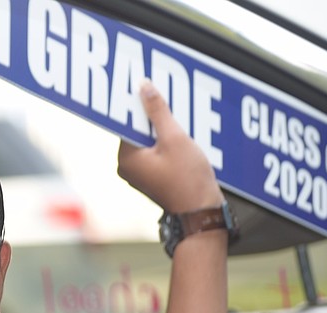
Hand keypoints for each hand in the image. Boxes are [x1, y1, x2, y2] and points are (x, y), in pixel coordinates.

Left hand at [117, 79, 222, 212]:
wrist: (201, 212)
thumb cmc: (188, 180)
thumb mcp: (175, 138)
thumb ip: (158, 111)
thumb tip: (143, 87)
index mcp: (126, 158)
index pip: (125, 120)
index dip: (137, 102)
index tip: (146, 85)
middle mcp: (127, 167)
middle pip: (137, 128)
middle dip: (153, 115)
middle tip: (168, 100)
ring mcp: (139, 173)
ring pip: (148, 139)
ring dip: (163, 127)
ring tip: (180, 121)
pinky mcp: (152, 176)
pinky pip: (155, 150)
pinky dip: (166, 141)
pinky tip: (182, 136)